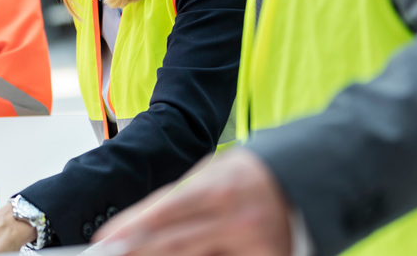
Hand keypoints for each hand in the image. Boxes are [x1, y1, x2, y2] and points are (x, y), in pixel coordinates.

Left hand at [94, 149, 291, 255]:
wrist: (311, 179)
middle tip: (106, 255)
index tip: (105, 238)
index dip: (131, 227)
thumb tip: (149, 217)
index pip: (164, 211)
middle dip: (135, 251)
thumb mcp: (218, 169)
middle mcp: (234, 219)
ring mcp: (252, 244)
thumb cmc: (254, 173)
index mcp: (220, 188)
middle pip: (173, 242)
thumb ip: (186, 193)